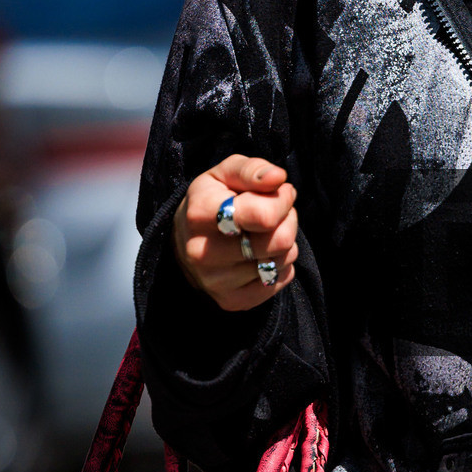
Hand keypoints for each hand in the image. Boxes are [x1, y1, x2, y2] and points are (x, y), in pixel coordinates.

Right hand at [174, 156, 297, 310]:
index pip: (265, 215)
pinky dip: (280, 266)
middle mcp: (204, 252)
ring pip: (282, 261)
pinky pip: (279, 281)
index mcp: (200, 213)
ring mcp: (216, 282)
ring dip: (284, 243)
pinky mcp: (231, 301)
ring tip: (265, 233)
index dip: (282, 200)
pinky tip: (261, 255)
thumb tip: (278, 178)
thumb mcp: (225, 174)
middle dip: (287, 221)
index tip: (277, 192)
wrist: (184, 241)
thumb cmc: (212, 200)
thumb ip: (252, 169)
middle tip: (275, 213)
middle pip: (279, 241)